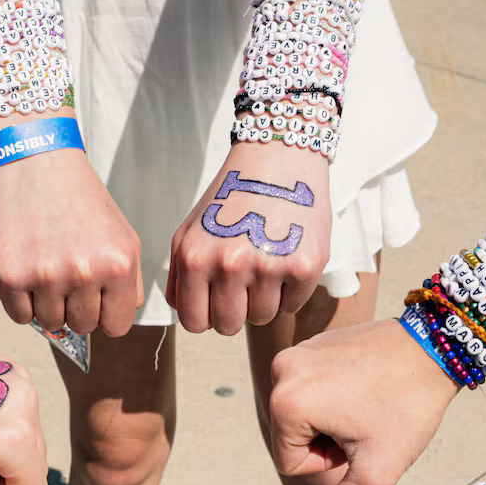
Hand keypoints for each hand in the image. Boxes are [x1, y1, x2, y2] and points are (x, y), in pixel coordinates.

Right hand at [0, 145, 142, 336]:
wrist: (36, 163)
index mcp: (118, 264)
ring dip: (48, 304)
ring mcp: (44, 275)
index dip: (106, 313)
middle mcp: (83, 272)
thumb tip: (118, 320)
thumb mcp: (123, 237)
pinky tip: (27, 272)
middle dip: (77, 306)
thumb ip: (129, 284)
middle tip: (68, 273)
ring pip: (50, 323)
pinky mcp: (9, 275)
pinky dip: (22, 302)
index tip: (97, 294)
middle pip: (83, 326)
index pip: (117, 326)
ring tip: (47, 268)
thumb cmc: (81, 201)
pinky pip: (20, 317)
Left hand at [167, 143, 329, 334]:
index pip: (194, 322)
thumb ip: (180, 277)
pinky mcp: (305, 266)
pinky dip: (290, 290)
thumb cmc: (232, 196)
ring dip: (264, 299)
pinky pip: (292, 305)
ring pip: (263, 318)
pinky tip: (286, 257)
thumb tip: (189, 315)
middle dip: (236, 310)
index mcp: (196, 257)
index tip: (215, 300)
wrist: (278, 158)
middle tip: (244, 282)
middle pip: (229, 326)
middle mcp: (230, 265)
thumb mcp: (189, 231)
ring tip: (266, 262)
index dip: (206, 315)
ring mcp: (270, 267)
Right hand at [269, 319, 459, 484]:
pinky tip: (366, 388)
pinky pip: (313, 388)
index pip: (290, 462)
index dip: (329, 463)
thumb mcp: (377, 470)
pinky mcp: (313, 343)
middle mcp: (281, 371)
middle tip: (367, 423)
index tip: (360, 440)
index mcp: (286, 403)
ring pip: (304, 413)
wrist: (436, 347)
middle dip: (329, 440)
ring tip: (367, 404)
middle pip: (293, 436)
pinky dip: (336, 395)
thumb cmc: (408, 407)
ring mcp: (296, 351)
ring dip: (333, 420)